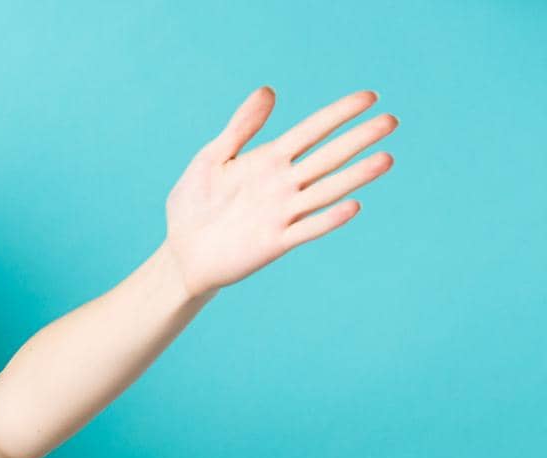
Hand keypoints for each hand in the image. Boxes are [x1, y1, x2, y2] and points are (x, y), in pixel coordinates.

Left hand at [162, 87, 398, 299]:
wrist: (181, 251)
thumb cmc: (194, 203)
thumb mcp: (212, 158)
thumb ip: (240, 127)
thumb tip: (269, 90)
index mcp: (269, 160)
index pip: (311, 131)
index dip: (338, 114)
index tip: (370, 97)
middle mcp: (283, 184)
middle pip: (327, 157)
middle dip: (358, 139)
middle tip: (390, 121)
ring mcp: (281, 213)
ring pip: (325, 191)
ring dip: (355, 176)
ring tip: (386, 158)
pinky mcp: (274, 243)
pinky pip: (306, 230)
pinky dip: (327, 220)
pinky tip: (352, 206)